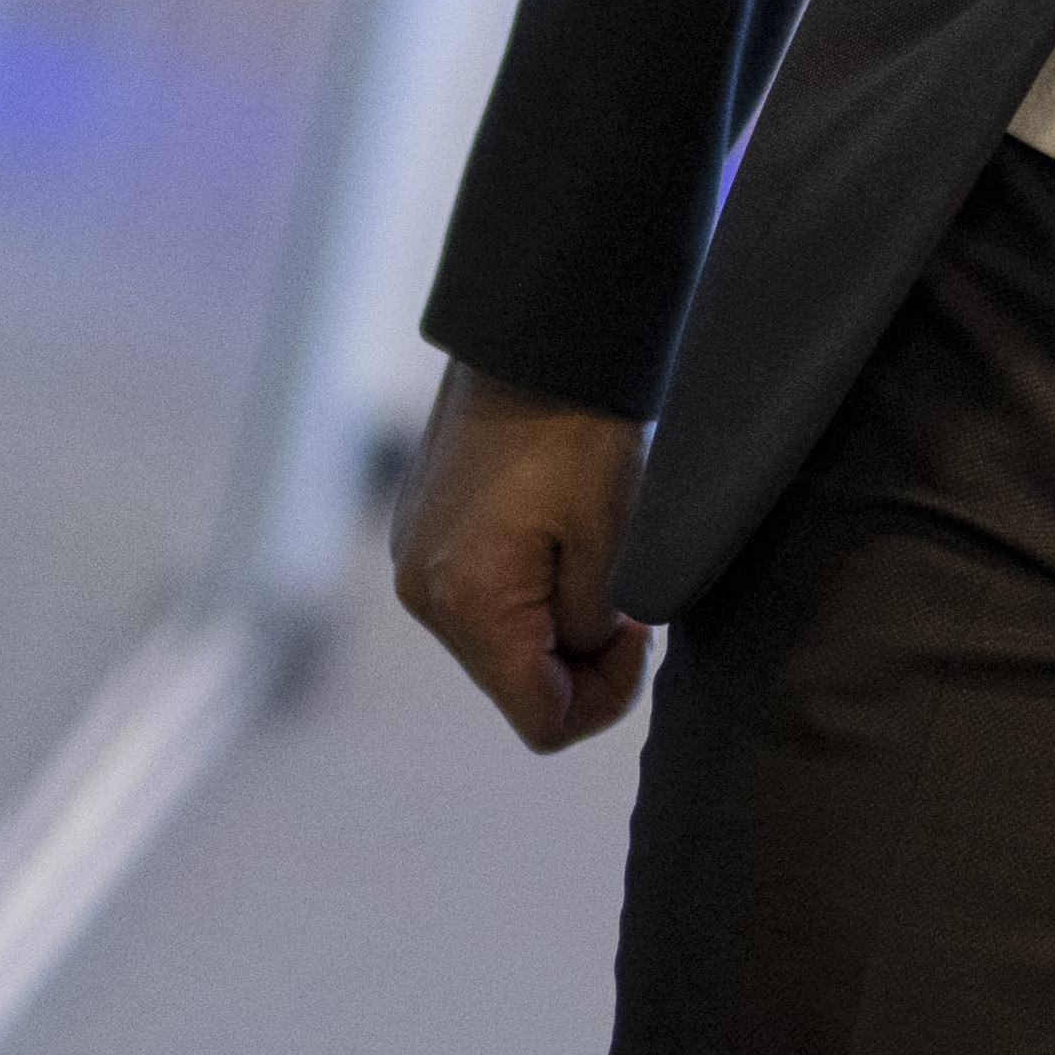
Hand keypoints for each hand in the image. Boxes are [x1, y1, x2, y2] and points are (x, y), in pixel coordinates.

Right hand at [389, 362, 656, 750]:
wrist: (535, 331)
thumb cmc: (582, 429)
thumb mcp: (613, 542)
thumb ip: (593, 628)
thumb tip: (582, 651)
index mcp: (469, 605)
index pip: (541, 723)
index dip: (607, 698)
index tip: (641, 632)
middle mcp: (424, 594)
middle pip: (514, 683)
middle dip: (580, 657)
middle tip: (628, 596)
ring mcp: (412, 559)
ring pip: (497, 639)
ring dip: (553, 619)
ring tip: (595, 553)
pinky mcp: (420, 528)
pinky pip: (477, 593)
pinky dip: (524, 585)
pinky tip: (558, 532)